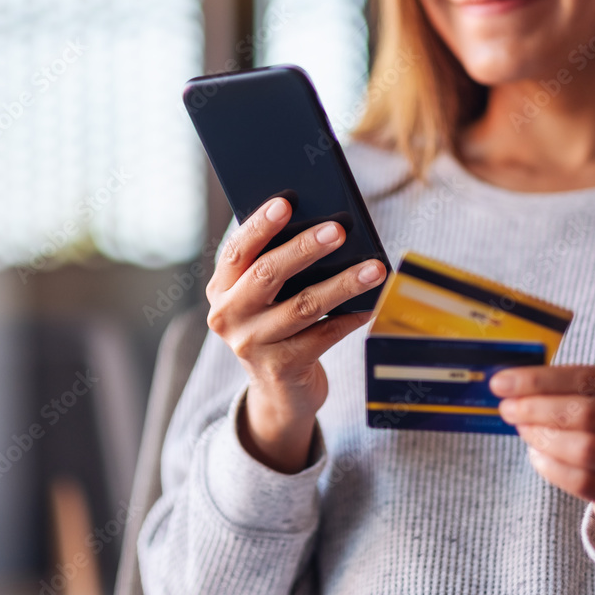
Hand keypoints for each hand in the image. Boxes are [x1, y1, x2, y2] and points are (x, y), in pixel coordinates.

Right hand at [205, 196, 386, 472]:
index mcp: (220, 289)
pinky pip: (323, 336)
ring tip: (373, 268)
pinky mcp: (281, 368)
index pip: (237, 250)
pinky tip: (370, 304)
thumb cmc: (277, 326)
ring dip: (342, 284)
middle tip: (338, 229)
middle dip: (305, 248)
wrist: (279, 392)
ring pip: (303, 306)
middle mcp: (228, 317)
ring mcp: (252, 345)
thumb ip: (278, 266)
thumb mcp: (264, 298)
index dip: (260, 225)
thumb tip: (324, 227)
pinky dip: (349, 318)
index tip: (286, 203)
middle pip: (268, 274)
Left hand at [490, 364, 594, 544]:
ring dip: (543, 437)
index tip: (501, 382)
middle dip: (537, 409)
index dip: (539, 380)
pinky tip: (536, 454)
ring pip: (585, 450)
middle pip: (586, 414)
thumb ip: (567, 386)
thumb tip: (509, 384)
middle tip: (508, 408)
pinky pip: (582, 483)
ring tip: (523, 429)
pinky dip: (551, 467)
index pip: (587, 378)